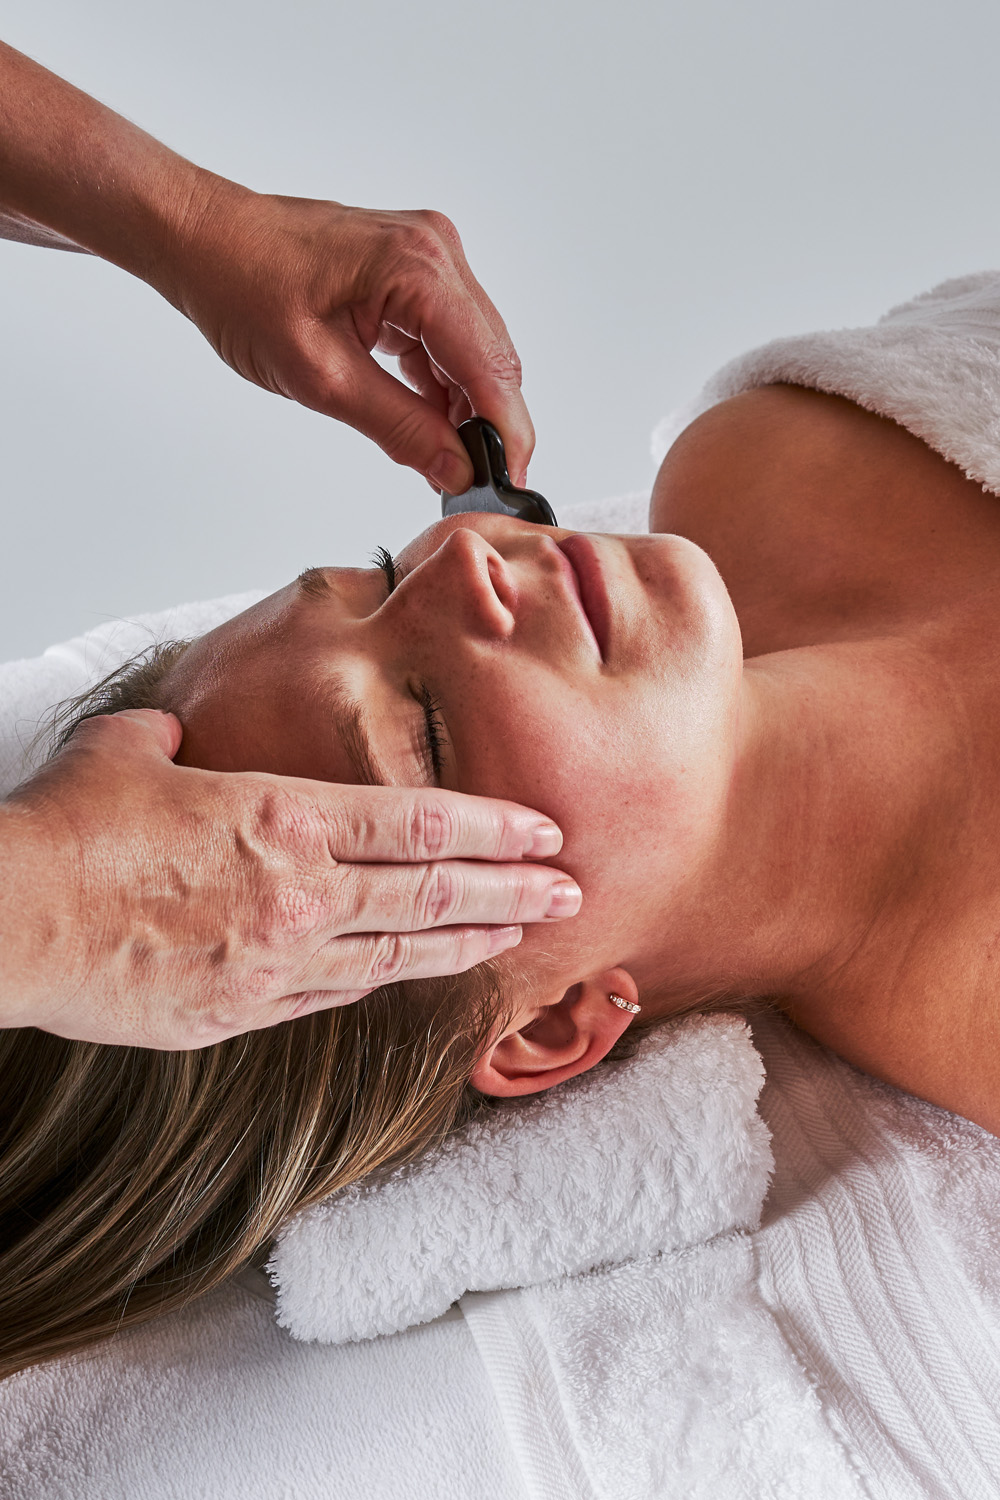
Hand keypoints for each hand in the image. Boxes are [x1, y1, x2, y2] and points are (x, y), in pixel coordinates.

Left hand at [0, 43, 533, 488]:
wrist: (200, 240)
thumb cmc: (241, 288)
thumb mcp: (321, 377)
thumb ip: (399, 426)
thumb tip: (455, 467)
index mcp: (418, 269)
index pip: (489, 368)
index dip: (506, 435)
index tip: (508, 485)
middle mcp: (435, 252)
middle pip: (493, 360)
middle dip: (490, 426)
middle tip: (475, 485)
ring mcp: (428, 256)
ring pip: (475, 352)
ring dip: (466, 408)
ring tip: (446, 461)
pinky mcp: (414, 269)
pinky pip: (448, 337)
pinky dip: (443, 384)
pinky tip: (429, 422)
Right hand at [0, 710, 577, 1049]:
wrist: (10, 922)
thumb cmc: (68, 835)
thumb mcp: (130, 755)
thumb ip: (176, 744)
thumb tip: (177, 738)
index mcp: (285, 819)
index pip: (424, 824)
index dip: (495, 828)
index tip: (545, 830)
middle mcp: (300, 895)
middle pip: (434, 894)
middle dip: (514, 890)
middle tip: (572, 892)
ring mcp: (276, 964)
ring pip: (399, 955)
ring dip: (468, 946)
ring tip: (522, 939)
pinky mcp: (240, 1014)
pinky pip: (333, 996)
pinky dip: (383, 981)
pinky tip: (416, 976)